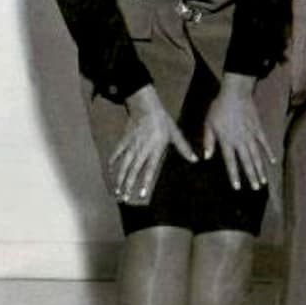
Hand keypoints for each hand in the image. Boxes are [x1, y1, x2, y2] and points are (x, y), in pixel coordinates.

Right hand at [109, 85, 196, 204]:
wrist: (146, 106)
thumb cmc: (163, 121)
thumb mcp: (175, 134)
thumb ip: (184, 148)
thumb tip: (195, 159)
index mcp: (155, 150)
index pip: (149, 170)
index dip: (145, 182)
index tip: (141, 194)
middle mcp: (141, 150)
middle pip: (132, 171)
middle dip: (127, 185)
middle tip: (124, 198)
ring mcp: (131, 146)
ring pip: (123, 165)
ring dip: (119, 179)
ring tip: (117, 191)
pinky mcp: (124, 140)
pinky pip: (116, 153)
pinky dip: (112, 162)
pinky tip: (110, 172)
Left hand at [203, 73, 274, 189]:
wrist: (235, 93)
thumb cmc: (219, 108)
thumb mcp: (209, 124)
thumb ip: (208, 140)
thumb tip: (206, 157)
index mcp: (227, 141)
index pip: (230, 162)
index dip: (234, 175)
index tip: (237, 187)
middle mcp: (240, 141)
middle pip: (246, 162)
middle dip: (251, 176)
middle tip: (255, 188)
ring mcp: (251, 135)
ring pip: (256, 155)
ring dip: (260, 169)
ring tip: (263, 181)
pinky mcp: (258, 128)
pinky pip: (264, 143)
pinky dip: (269, 152)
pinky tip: (272, 161)